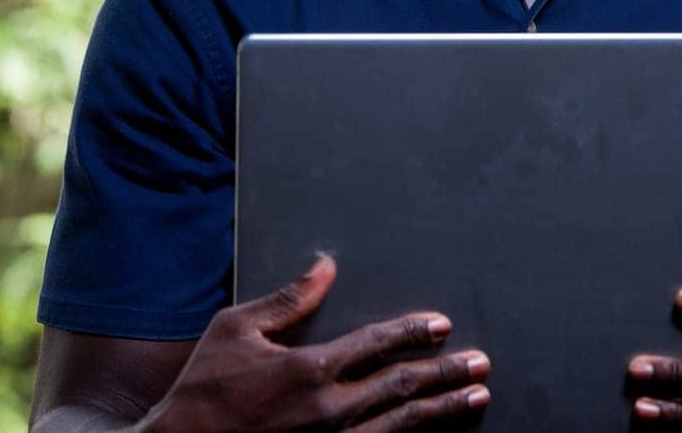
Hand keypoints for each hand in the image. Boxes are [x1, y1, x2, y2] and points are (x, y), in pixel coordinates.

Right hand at [139, 255, 489, 431]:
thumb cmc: (201, 389)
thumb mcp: (236, 329)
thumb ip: (289, 299)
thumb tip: (325, 265)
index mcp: (309, 370)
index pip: (376, 344)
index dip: (412, 331)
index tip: (441, 324)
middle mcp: (327, 411)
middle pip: (401, 386)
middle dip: (445, 372)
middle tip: (480, 363)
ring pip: (399, 426)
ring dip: (442, 409)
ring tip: (476, 397)